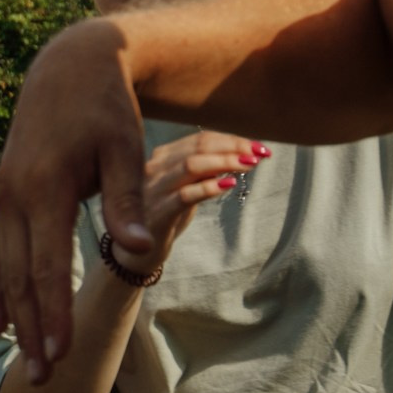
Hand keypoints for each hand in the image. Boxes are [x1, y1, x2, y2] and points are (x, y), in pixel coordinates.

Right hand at [0, 21, 151, 382]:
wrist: (68, 64)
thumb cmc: (106, 105)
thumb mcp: (125, 148)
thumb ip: (127, 203)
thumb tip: (138, 250)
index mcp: (45, 188)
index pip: (49, 265)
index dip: (54, 313)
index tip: (60, 355)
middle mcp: (15, 196)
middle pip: (21, 277)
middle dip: (32, 330)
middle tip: (42, 378)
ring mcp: (5, 194)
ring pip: (5, 267)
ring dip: (14, 315)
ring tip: (22, 359)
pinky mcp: (6, 191)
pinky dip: (0, 286)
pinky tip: (0, 317)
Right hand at [121, 130, 264, 272]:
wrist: (133, 253)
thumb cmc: (164, 216)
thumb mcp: (185, 189)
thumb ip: (203, 172)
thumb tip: (237, 156)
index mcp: (161, 158)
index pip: (200, 139)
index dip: (232, 140)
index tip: (258, 147)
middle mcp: (154, 168)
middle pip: (198, 147)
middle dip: (233, 147)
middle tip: (260, 154)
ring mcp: (153, 190)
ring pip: (191, 166)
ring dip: (224, 162)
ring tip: (249, 166)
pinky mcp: (156, 213)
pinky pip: (184, 196)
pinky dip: (209, 187)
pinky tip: (229, 186)